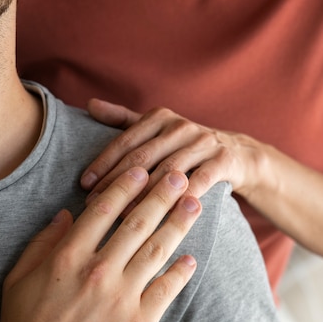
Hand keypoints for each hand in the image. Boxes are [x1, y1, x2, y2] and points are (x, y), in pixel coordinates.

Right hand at [0, 167, 200, 321]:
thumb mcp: (19, 277)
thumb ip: (43, 241)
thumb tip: (66, 213)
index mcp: (68, 256)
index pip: (104, 209)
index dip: (126, 185)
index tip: (142, 170)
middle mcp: (98, 271)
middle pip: (138, 222)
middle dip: (162, 194)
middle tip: (180, 175)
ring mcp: (121, 299)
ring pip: (158, 250)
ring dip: (179, 223)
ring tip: (194, 204)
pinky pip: (165, 290)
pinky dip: (180, 272)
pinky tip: (191, 258)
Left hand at [82, 99, 260, 202]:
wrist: (238, 154)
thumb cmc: (186, 145)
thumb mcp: (157, 128)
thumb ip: (123, 118)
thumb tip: (90, 104)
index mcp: (160, 117)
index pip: (126, 141)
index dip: (104, 162)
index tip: (84, 184)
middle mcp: (181, 126)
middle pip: (143, 157)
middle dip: (116, 181)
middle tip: (96, 204)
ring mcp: (204, 142)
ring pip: (168, 171)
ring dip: (144, 195)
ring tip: (123, 216)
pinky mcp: (223, 160)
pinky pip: (199, 181)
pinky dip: (181, 198)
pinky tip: (165, 216)